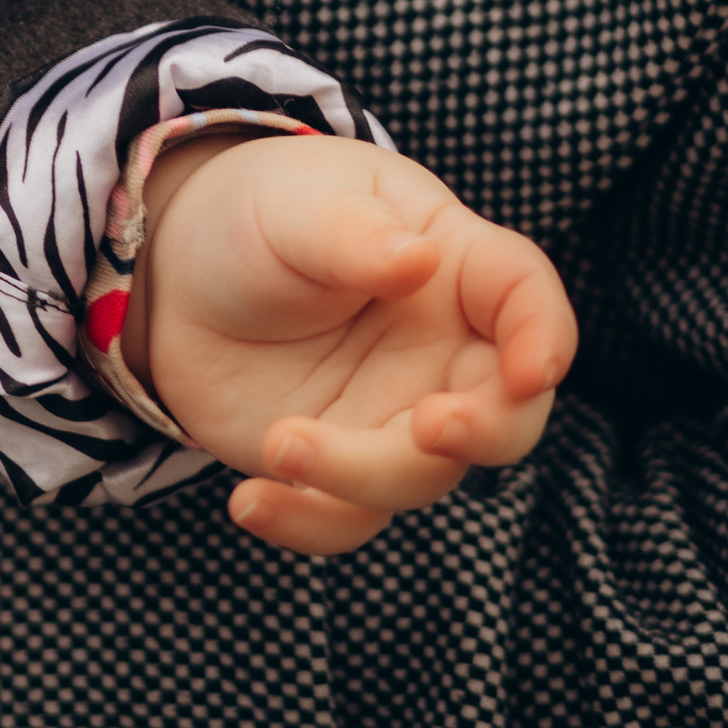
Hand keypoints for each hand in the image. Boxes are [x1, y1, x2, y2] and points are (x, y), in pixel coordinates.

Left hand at [127, 130, 577, 555]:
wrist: (182, 272)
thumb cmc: (262, 215)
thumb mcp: (299, 204)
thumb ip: (355, 232)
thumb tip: (417, 258)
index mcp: (452, 265)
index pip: (523, 295)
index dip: (545, 335)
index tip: (534, 371)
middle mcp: (442, 351)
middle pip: (503, 412)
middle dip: (483, 432)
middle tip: (427, 428)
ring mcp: (397, 415)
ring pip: (422, 475)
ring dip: (359, 476)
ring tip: (277, 443)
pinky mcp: (343, 464)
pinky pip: (349, 517)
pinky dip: (308, 523)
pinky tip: (250, 502)